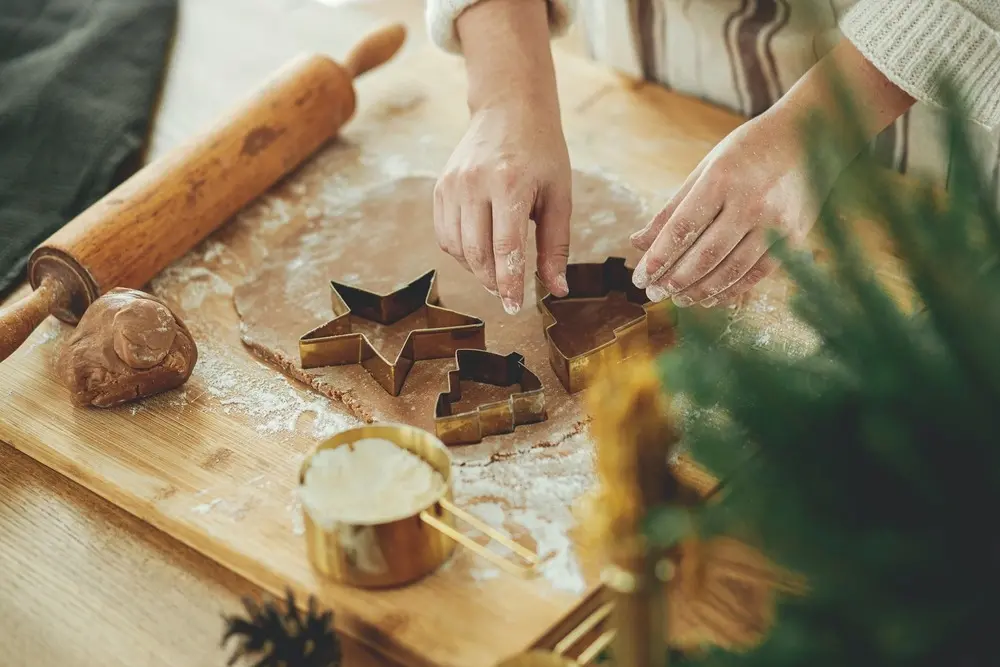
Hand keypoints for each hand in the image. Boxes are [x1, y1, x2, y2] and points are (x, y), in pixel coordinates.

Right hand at [434, 102, 571, 313]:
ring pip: (457, 247)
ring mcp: (452, 184)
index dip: (509, 283)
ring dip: (476, 269)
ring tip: (497, 273)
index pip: (505, 247)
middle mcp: (474, 183)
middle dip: (492, 281)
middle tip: (507, 296)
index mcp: (509, 183)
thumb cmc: (542, 151)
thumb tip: (556, 289)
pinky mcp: (440, 187)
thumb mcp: (559, 195)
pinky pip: (445, 234)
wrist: (509, 107)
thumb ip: (555, 245)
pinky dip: (461, 252)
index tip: (515, 307)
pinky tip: (480, 253)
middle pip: (476, 252)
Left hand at [629, 107, 823, 307]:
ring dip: (701, 291)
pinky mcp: (795, 237)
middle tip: (655, 294)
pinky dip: (732, 290)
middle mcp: (751, 202)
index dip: (659, 257)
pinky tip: (712, 298)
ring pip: (732, 270)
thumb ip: (673, 208)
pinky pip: (758, 274)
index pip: (682, 228)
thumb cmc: (747, 151)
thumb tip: (638, 242)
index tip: (640, 277)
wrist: (810, 136)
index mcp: (722, 179)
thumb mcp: (706, 169)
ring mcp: (776, 222)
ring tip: (680, 299)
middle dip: (676, 280)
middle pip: (706, 255)